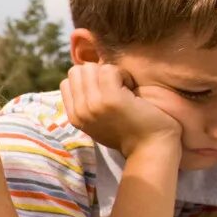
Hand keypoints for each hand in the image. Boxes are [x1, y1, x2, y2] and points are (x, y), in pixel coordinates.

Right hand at [61, 63, 181, 157]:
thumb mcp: (97, 122)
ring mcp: (93, 104)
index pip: (67, 82)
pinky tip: (131, 91)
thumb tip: (84, 79)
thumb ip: (86, 105)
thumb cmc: (128, 134)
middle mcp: (80, 111)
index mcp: (75, 116)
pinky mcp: (111, 99)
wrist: (149, 148)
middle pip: (77, 71)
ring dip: (110, 73)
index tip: (103, 92)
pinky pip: (109, 70)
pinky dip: (123, 75)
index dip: (87, 80)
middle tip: (114, 88)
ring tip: (123, 90)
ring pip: (91, 68)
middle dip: (96, 73)